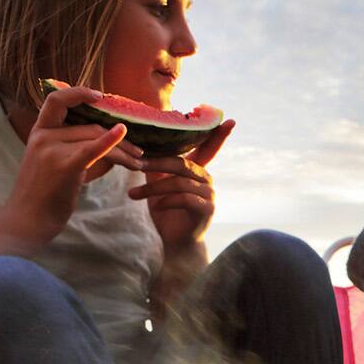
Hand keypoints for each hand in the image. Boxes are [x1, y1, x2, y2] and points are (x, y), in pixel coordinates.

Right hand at [1, 85, 142, 245]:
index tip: (99, 95)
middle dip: (119, 140)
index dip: (78, 92)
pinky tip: (123, 133)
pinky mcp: (63, 166)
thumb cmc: (45, 195)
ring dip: (124, 152)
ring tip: (139, 163)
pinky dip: (109, 140)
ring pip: (97, 140)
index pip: (55, 99)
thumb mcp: (57, 164)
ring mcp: (51, 150)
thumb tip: (116, 141)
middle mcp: (43, 137)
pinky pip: (91, 149)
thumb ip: (80, 149)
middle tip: (139, 152)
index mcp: (39, 132)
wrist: (27, 221)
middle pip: (90, 128)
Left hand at [133, 119, 232, 249]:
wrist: (177, 243)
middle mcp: (207, 180)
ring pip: (179, 182)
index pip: (209, 148)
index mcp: (198, 171)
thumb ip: (155, 168)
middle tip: (135, 165)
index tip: (230, 119)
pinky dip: (166, 201)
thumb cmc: (168, 212)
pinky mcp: (206, 210)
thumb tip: (138, 148)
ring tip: (133, 194)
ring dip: (153, 188)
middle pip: (182, 163)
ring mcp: (209, 195)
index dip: (219, 134)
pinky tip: (154, 206)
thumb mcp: (159, 186)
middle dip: (156, 163)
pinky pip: (184, 199)